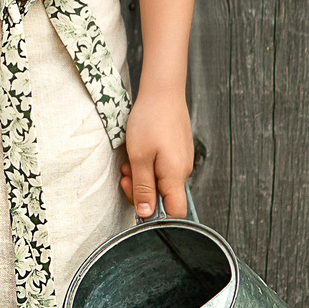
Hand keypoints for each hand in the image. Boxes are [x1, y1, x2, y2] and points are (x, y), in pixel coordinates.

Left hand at [121, 80, 193, 220]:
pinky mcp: (177, 151)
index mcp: (176, 176)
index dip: (157, 215)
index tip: (137, 202)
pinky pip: (162, 168)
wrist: (162, 92)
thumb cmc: (150, 121)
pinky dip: (147, 165)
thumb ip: (143, 187)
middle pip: (163, 198)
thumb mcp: (139, 157)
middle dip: (140, 191)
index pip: (175, 213)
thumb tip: (146, 214)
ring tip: (128, 160)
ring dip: (141, 176)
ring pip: (160, 182)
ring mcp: (181, 161)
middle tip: (125, 175)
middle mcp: (183, 171)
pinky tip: (137, 153)